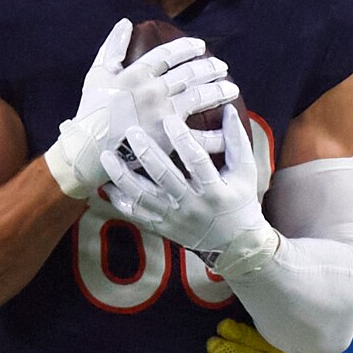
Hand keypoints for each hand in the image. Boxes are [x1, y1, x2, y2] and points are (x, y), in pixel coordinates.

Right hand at [42, 20, 237, 197]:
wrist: (88, 148)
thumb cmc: (91, 110)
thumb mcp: (97, 74)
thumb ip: (112, 47)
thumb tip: (126, 22)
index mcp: (137, 75)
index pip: (168, 55)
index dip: (187, 48)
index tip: (200, 46)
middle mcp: (154, 92)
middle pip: (189, 74)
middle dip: (209, 67)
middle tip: (221, 66)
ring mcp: (163, 116)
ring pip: (199, 97)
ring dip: (218, 90)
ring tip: (231, 88)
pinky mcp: (168, 140)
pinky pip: (199, 136)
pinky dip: (217, 133)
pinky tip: (229, 127)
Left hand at [101, 112, 274, 266]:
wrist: (235, 244)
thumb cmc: (241, 201)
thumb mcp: (246, 172)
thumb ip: (236, 140)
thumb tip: (228, 108)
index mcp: (215, 191)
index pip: (197, 161)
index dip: (182, 139)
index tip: (169, 117)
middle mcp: (192, 206)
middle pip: (165, 177)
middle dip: (147, 153)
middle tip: (132, 131)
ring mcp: (174, 219)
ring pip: (144, 197)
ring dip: (123, 176)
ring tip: (107, 156)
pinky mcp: (162, 227)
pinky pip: (136, 214)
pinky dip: (119, 199)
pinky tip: (106, 184)